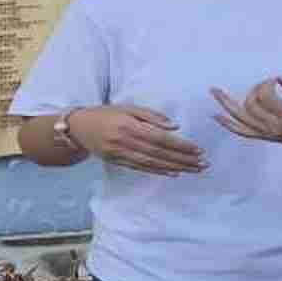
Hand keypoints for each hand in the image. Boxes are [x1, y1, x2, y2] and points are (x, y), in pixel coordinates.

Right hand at [66, 106, 205, 176]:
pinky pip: (141, 168)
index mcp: (129, 125)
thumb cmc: (106, 113)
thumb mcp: (128, 108)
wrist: (79, 127)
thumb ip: (151, 116)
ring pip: (152, 163)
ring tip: (193, 169)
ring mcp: (120, 154)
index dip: (180, 145)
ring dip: (175, 167)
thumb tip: (174, 126)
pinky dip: (158, 171)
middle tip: (202, 163)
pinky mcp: (117, 162)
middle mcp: (125, 141)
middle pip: (159, 153)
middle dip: (182, 159)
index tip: (197, 149)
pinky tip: (173, 173)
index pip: (160, 137)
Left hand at [211, 78, 281, 152]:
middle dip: (253, 89)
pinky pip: (245, 133)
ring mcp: (271, 136)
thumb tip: (276, 79)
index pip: (265, 97)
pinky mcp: (270, 139)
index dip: (266, 83)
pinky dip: (230, 125)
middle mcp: (276, 131)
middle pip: (249, 107)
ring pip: (241, 121)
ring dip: (226, 105)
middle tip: (266, 83)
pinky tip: (217, 115)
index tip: (275, 79)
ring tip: (214, 91)